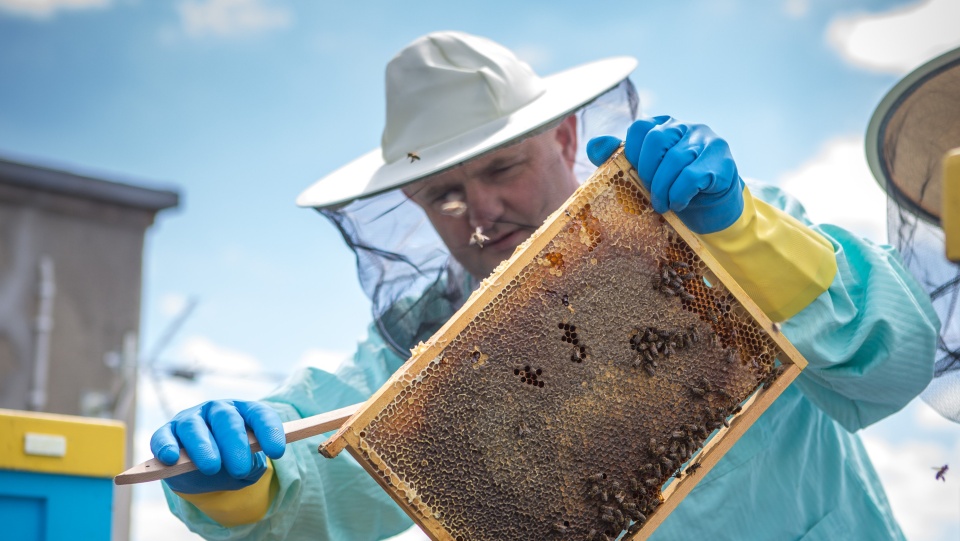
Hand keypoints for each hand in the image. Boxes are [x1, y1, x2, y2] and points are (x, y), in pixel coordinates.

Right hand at [150, 399, 284, 493]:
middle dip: (235, 444)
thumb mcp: (248, 467)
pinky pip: (164, 437)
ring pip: (194, 427)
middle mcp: (217, 410)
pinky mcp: (167, 433)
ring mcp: (190, 419)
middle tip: (240, 468)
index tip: (276, 452)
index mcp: (244, 412)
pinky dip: (166, 447)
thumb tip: (244, 469)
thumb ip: (251, 467)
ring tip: (211, 467)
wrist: (202, 471)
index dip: (269, 432)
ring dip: (203, 447)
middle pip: (227, 420)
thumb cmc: (232, 462)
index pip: (259, 416)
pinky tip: (172, 458)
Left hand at [586, 116, 744, 233]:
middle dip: (647, 171)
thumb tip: (594, 145)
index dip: (632, 153)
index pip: (640, 127)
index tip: (635, 175)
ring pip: (675, 159)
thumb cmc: (674, 188)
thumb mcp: (644, 174)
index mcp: (665, 126)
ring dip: (663, 188)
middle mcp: (687, 127)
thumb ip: (618, 158)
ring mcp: (707, 141)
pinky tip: (679, 203)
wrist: (712, 210)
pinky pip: (693, 175)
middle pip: (656, 139)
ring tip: (662, 206)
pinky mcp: (722, 161)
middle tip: (649, 194)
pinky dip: (680, 193)